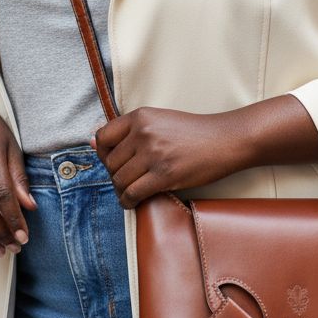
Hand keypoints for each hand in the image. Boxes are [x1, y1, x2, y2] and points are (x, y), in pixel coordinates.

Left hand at [90, 106, 243, 208]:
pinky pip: (132, 193)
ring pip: (119, 180)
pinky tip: (134, 201)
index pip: (102, 137)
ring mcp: (153, 153)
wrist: (226, 140)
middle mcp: (143, 132)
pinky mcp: (164, 174)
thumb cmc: (194, 132)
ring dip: (122, 190)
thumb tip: (91, 143)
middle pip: (110, 162)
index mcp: (140, 116)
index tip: (116, 162)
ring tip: (132, 191)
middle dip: (116, 175)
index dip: (105, 154)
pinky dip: (128, 201)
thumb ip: (129, 131)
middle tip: (129, 180)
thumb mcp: (160, 121)